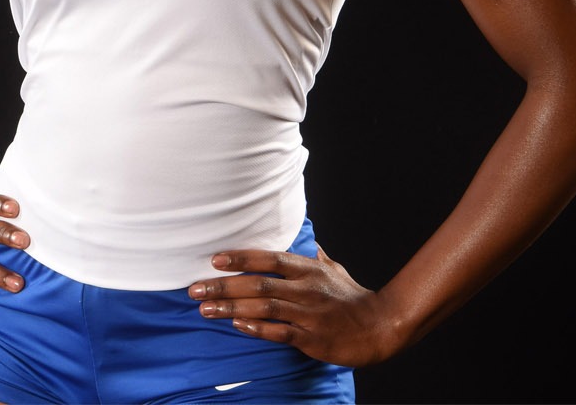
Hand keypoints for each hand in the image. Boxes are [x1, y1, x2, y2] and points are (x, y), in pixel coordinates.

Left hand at [188, 246, 401, 366]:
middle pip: (258, 285)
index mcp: (308, 270)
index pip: (269, 258)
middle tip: (194, 289)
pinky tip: (237, 326)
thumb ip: (311, 255)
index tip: (213, 260)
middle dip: (223, 286)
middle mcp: (305, 290)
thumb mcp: (333, 269)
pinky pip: (279, 332)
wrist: (381, 327)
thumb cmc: (352, 298)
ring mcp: (308, 314)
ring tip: (205, 309)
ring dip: (231, 309)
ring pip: (263, 309)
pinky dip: (257, 329)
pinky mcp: (312, 338)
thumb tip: (303, 238)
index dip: (240, 258)